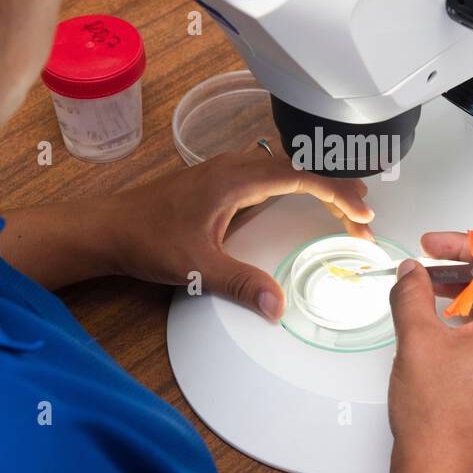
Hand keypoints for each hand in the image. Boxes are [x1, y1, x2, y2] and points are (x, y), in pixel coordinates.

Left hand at [106, 145, 373, 318]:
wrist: (107, 228)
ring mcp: (225, 171)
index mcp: (236, 179)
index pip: (303, 176)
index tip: (363, 215)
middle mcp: (234, 166)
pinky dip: (296, 183)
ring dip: (318, 182)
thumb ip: (241, 284)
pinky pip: (270, 173)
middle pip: (301, 167)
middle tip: (365, 216)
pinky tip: (301, 197)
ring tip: (346, 203)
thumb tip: (278, 306)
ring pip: (286, 167)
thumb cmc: (146, 239)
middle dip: (338, 188)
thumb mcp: (197, 266)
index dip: (339, 193)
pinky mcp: (218, 180)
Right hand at [350, 230, 472, 472]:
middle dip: (460, 272)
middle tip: (425, 266)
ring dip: (464, 298)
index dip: (463, 245)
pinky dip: (471, 325)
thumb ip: (411, 293)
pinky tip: (439, 327)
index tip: (433, 245)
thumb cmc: (439, 423)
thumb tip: (411, 272)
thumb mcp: (418, 341)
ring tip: (424, 295)